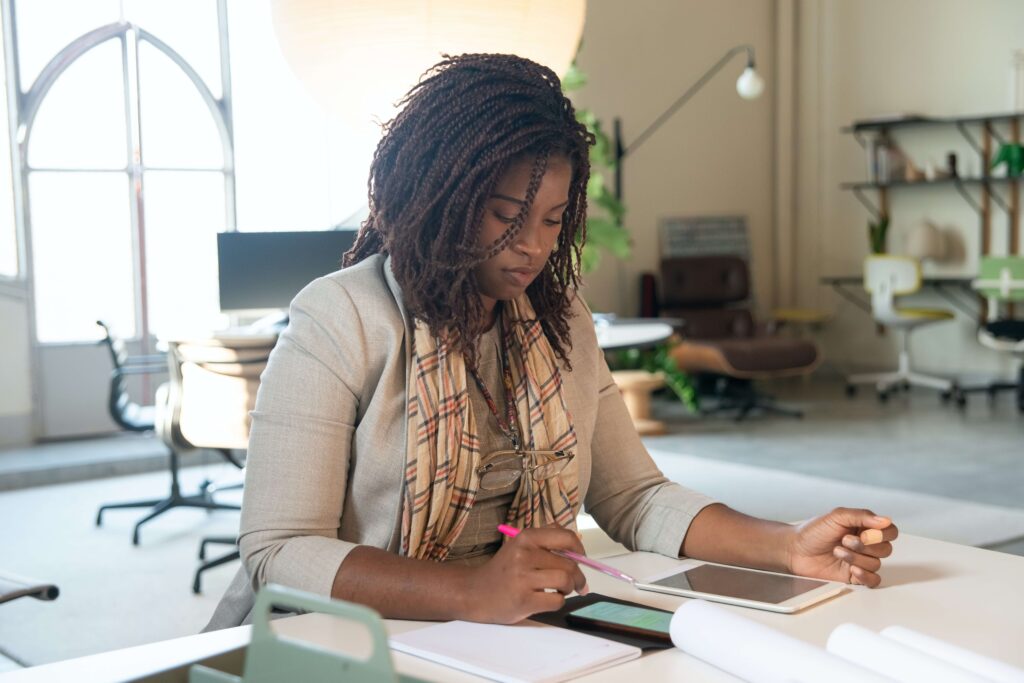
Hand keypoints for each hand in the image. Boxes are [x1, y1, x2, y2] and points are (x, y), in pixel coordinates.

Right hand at [463, 527, 588, 623]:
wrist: (475, 592)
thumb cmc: (504, 569)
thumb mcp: (520, 546)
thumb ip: (546, 540)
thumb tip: (578, 546)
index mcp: (525, 538)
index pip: (566, 537)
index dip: (579, 549)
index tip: (580, 557)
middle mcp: (524, 555)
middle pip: (569, 564)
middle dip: (578, 576)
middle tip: (576, 583)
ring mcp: (523, 579)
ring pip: (565, 581)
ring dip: (568, 588)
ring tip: (560, 590)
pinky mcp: (523, 601)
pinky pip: (556, 601)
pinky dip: (558, 601)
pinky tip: (548, 599)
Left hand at [785, 508, 897, 587]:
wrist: (795, 550)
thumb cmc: (813, 531)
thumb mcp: (836, 516)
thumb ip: (861, 516)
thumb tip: (885, 520)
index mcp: (864, 527)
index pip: (889, 531)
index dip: (882, 534)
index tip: (864, 532)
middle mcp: (865, 544)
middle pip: (885, 549)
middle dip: (865, 546)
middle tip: (845, 540)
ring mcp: (861, 561)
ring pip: (877, 564)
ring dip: (856, 557)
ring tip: (837, 551)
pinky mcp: (854, 576)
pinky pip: (874, 580)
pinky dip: (866, 575)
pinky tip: (852, 569)